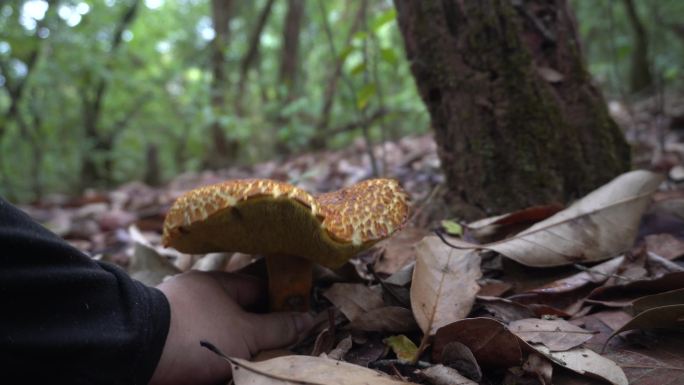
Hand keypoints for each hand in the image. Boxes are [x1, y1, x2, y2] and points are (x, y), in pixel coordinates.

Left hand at [149, 271, 312, 384]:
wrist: (134, 352)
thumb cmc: (196, 335)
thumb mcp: (245, 334)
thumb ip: (278, 327)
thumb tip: (309, 318)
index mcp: (217, 283)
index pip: (258, 288)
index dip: (278, 303)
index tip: (295, 322)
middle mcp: (196, 294)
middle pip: (236, 310)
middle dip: (255, 329)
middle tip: (275, 350)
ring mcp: (177, 315)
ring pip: (215, 328)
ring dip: (231, 344)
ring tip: (248, 363)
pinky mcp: (163, 337)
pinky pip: (195, 342)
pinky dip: (209, 353)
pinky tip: (219, 368)